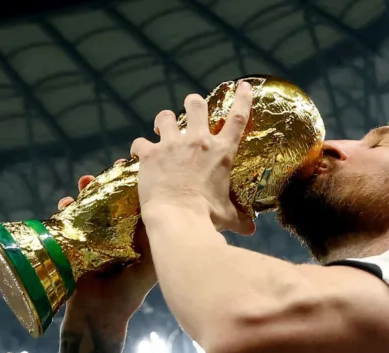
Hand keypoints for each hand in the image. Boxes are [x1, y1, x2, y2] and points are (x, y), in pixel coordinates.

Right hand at [60, 165, 156, 317]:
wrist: (100, 317)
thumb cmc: (128, 294)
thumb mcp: (149, 268)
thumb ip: (158, 246)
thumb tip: (173, 218)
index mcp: (134, 237)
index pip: (133, 203)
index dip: (130, 185)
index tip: (127, 167)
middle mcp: (115, 234)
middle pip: (110, 201)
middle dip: (105, 185)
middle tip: (103, 172)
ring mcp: (93, 239)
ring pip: (89, 207)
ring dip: (85, 193)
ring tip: (84, 183)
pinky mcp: (74, 245)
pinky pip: (68, 222)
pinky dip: (65, 211)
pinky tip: (64, 204)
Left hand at [131, 81, 255, 235]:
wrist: (178, 219)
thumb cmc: (207, 218)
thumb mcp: (228, 217)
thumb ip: (240, 219)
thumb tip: (250, 230)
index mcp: (221, 153)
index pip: (237, 118)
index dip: (242, 98)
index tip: (242, 86)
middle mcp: (198, 142)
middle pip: (196, 104)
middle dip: (194, 103)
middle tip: (191, 112)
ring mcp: (172, 145)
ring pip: (165, 117)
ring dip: (164, 122)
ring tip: (161, 131)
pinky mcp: (150, 154)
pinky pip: (139, 142)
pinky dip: (139, 148)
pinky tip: (138, 155)